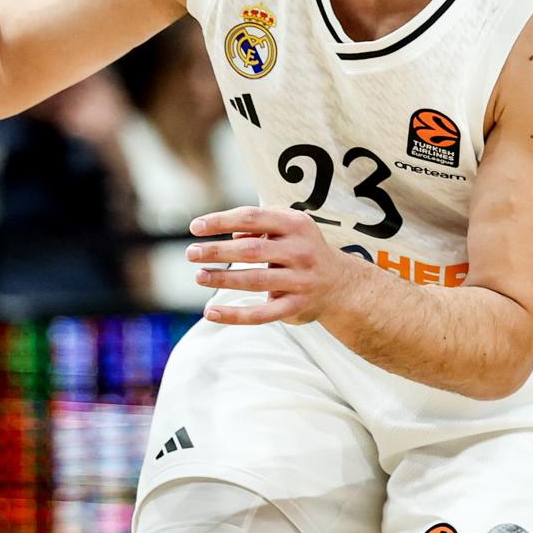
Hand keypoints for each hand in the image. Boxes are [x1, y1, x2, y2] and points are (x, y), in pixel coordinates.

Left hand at [187, 206, 351, 324]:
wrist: (341, 284)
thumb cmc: (303, 249)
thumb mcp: (289, 228)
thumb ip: (261, 225)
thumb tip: (230, 234)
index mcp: (296, 225)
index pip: (252, 217)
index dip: (221, 221)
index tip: (195, 227)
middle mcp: (301, 251)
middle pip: (251, 249)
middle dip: (217, 251)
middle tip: (191, 253)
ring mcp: (301, 280)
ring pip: (255, 280)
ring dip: (223, 278)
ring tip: (199, 276)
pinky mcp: (297, 306)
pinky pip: (262, 314)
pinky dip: (235, 315)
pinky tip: (211, 313)